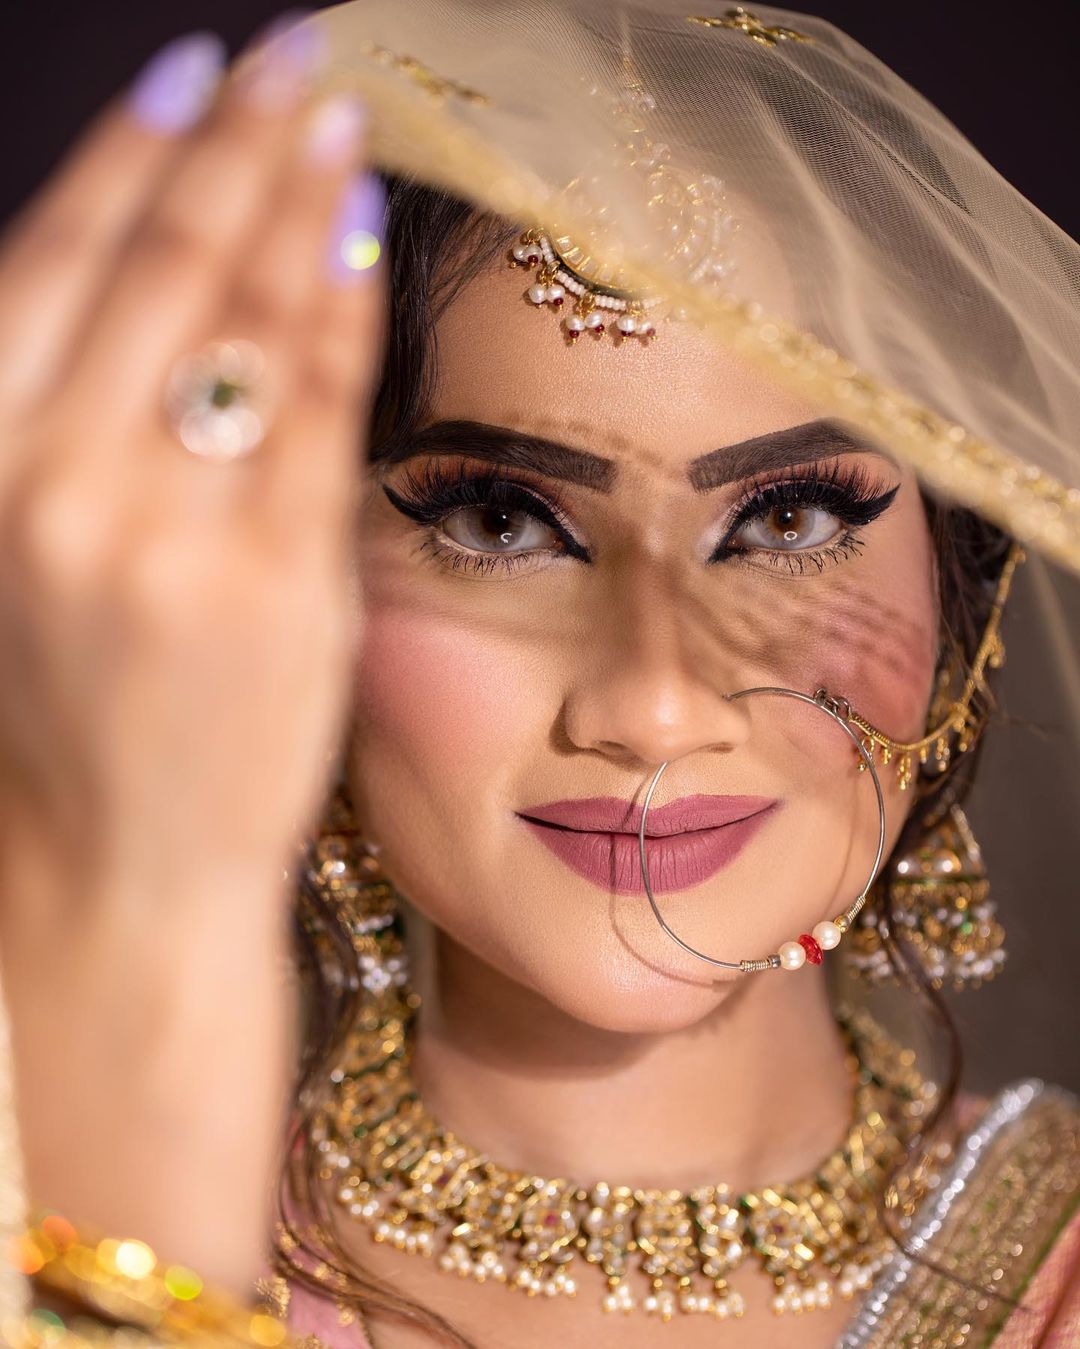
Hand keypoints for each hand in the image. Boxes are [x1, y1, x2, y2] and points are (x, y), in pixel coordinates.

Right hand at [0, 21, 383, 1291]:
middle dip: (233, 148)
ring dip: (298, 202)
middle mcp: (54, 487)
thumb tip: (154, 268)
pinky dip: (343, 312)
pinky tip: (364, 238)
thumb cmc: (70, 712)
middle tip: (292, 54)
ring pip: (243, 325)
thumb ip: (70, 417)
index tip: (193, 73)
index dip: (130, 157)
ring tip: (339, 116)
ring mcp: (169, 537)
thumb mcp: (24, 552)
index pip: (57, 268)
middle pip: (158, 273)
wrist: (121, 870)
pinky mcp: (277, 583)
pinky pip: (317, 412)